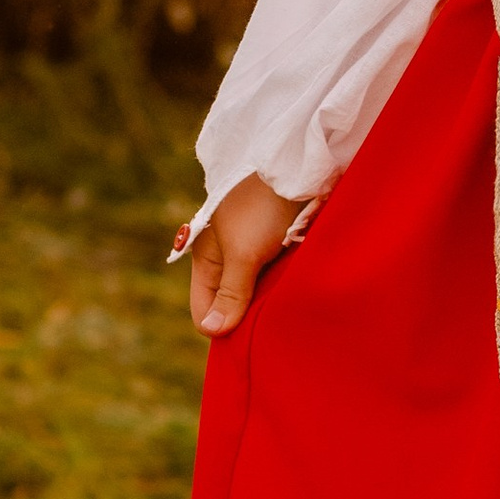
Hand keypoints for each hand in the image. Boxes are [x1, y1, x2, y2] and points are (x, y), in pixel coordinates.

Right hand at [185, 173, 307, 336]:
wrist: (296, 167)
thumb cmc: (262, 207)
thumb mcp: (243, 254)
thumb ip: (230, 293)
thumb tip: (212, 330)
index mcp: (206, 259)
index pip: (203, 310)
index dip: (221, 325)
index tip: (245, 331)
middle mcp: (225, 257)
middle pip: (230, 303)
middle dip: (246, 316)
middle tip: (268, 321)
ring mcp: (251, 251)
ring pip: (255, 293)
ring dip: (267, 301)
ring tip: (283, 303)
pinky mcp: (276, 246)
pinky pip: (275, 278)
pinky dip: (283, 286)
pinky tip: (295, 289)